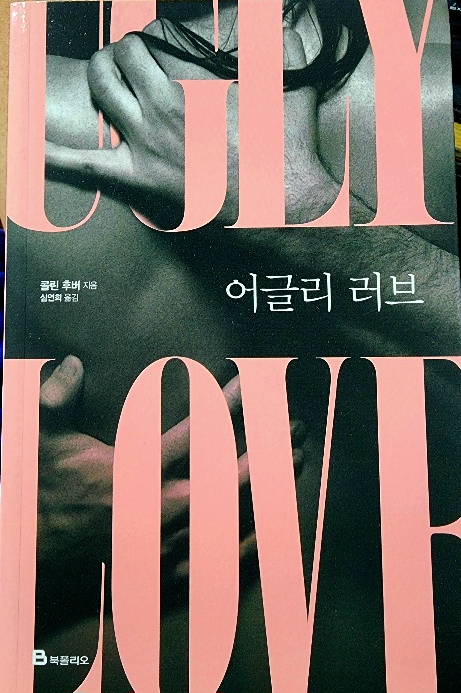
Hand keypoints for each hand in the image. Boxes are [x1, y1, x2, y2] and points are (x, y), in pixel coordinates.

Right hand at [39, 356, 307, 587]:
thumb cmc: (46, 505)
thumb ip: (56, 401)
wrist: (36, 573)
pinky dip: (258, 540)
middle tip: (296, 426)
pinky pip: (225, 565)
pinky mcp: (174, 579)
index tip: (252, 386)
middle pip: (230, 477)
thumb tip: (72, 362)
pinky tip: (279, 522)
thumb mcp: (43, 447)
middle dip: (268, 448)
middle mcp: (161, 510)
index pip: (194, 433)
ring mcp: (172, 549)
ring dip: (271, 488)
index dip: (227, 406)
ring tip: (298, 462)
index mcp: (135, 474)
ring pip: (236, 517)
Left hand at [45, 23, 332, 226]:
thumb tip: (280, 8)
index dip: (139, 45)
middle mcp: (155, 113)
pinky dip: (54, 155)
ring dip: (97, 80)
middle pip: (112, 65)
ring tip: (106, 81)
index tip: (147, 52)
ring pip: (99, 95)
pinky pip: (85, 165)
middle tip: (125, 66)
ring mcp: (141, 147)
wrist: (274, 204)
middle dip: (113, 58)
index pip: (140, 48)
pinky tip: (28, 147)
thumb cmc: (278, 150)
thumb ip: (276, 44)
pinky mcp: (137, 180)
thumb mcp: (282, 88)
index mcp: (183, 89)